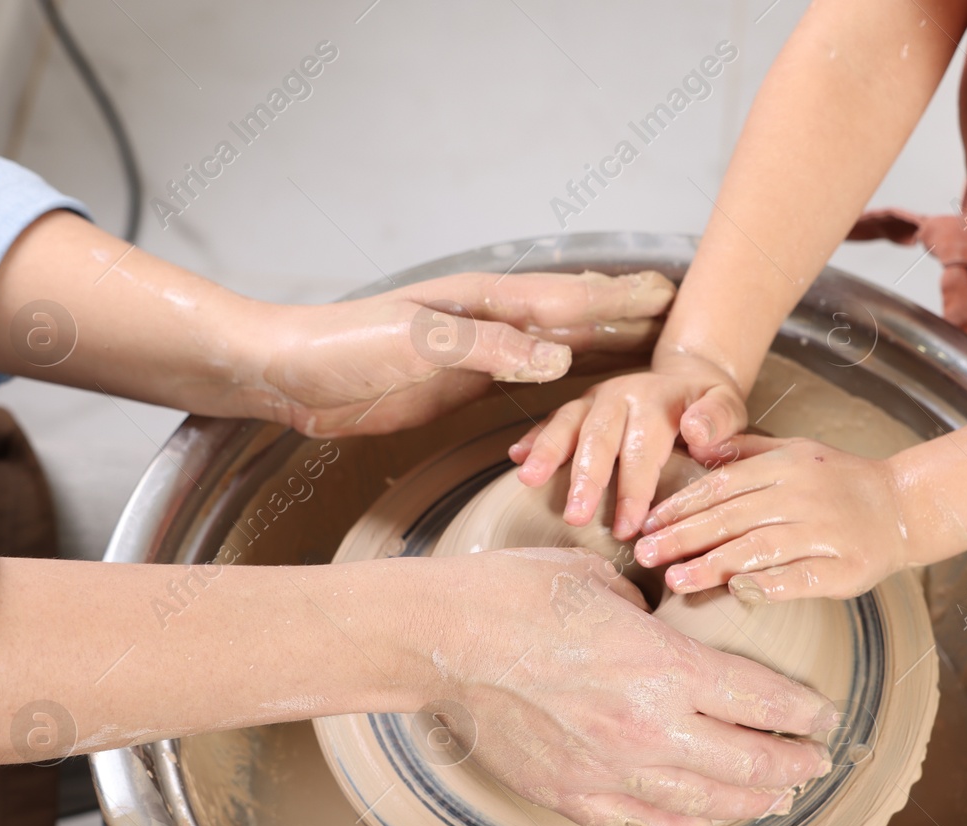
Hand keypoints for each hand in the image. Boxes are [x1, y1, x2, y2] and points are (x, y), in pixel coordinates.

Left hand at [248, 270, 675, 436]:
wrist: (287, 374)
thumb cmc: (340, 347)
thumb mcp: (415, 342)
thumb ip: (486, 348)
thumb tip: (560, 354)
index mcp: (483, 304)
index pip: (567, 300)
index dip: (618, 300)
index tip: (667, 296)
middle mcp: (489, 323)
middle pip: (573, 318)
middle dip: (624, 313)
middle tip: (678, 312)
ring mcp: (478, 353)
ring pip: (558, 347)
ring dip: (603, 346)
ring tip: (649, 346)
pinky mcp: (461, 387)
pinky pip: (529, 382)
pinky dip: (565, 382)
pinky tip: (582, 388)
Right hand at [424, 548, 834, 825]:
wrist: (443, 641)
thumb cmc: (516, 595)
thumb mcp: (600, 579)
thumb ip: (646, 609)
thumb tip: (658, 619)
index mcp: (665, 666)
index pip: (762, 700)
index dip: (804, 714)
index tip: (825, 716)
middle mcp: (649, 727)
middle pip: (748, 763)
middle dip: (793, 765)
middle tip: (815, 763)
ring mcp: (611, 769)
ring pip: (704, 804)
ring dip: (750, 803)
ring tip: (776, 798)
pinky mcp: (573, 794)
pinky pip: (644, 822)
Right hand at [509, 350, 747, 539]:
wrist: (688, 380)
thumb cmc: (709, 409)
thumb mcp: (730, 407)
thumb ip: (719, 420)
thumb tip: (695, 432)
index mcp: (657, 398)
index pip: (643, 447)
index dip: (634, 488)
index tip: (628, 528)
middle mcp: (621, 394)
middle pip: (599, 436)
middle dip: (585, 478)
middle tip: (575, 516)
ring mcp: (595, 399)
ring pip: (568, 424)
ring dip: (548, 453)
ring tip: (529, 481)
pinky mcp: (579, 407)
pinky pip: (553, 420)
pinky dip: (534, 438)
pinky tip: (516, 459)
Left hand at [634, 435, 914, 601]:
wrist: (903, 506)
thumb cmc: (839, 481)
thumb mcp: (794, 451)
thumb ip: (745, 452)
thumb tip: (695, 447)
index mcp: (785, 466)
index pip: (722, 486)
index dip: (682, 507)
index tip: (648, 525)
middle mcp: (802, 496)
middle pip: (732, 518)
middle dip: (683, 538)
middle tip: (644, 555)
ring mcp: (825, 532)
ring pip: (760, 549)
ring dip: (713, 566)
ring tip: (675, 581)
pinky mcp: (845, 567)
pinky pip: (800, 578)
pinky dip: (768, 586)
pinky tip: (736, 593)